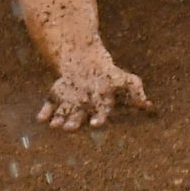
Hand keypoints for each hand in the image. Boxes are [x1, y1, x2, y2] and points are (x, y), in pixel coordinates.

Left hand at [37, 58, 154, 130]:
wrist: (86, 62)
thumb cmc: (110, 76)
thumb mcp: (126, 81)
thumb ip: (136, 92)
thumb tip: (149, 105)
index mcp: (100, 107)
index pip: (100, 115)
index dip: (98, 119)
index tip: (95, 123)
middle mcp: (83, 110)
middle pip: (78, 118)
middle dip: (74, 123)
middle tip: (69, 128)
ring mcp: (68, 105)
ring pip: (63, 115)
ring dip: (58, 121)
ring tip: (54, 126)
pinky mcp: (56, 98)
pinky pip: (49, 107)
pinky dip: (44, 113)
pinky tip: (40, 118)